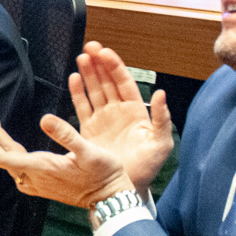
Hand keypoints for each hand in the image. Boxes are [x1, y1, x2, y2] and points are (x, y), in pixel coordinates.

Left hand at [0, 109, 134, 207]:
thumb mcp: (89, 150)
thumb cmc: (104, 174)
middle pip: (4, 159)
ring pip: (11, 167)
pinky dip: (12, 159)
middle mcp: (36, 179)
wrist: (110, 199)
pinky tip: (16, 153)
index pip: (4, 157)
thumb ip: (66, 133)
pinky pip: (19, 174)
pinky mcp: (44, 187)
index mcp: (42, 168)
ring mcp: (39, 185)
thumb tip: (44, 118)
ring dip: (2, 149)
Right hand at [69, 42, 172, 194]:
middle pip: (107, 81)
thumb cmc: (146, 167)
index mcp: (136, 111)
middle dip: (99, 63)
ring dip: (88, 73)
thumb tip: (160, 94)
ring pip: (94, 90)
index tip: (105, 53)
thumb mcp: (161, 144)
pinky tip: (74, 79)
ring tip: (81, 58)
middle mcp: (118, 111)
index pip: (124, 82)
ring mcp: (103, 119)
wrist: (126, 187)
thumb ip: (162, 119)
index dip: (114, 66)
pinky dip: (78, 92)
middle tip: (90, 47)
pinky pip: (82, 106)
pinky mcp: (89, 129)